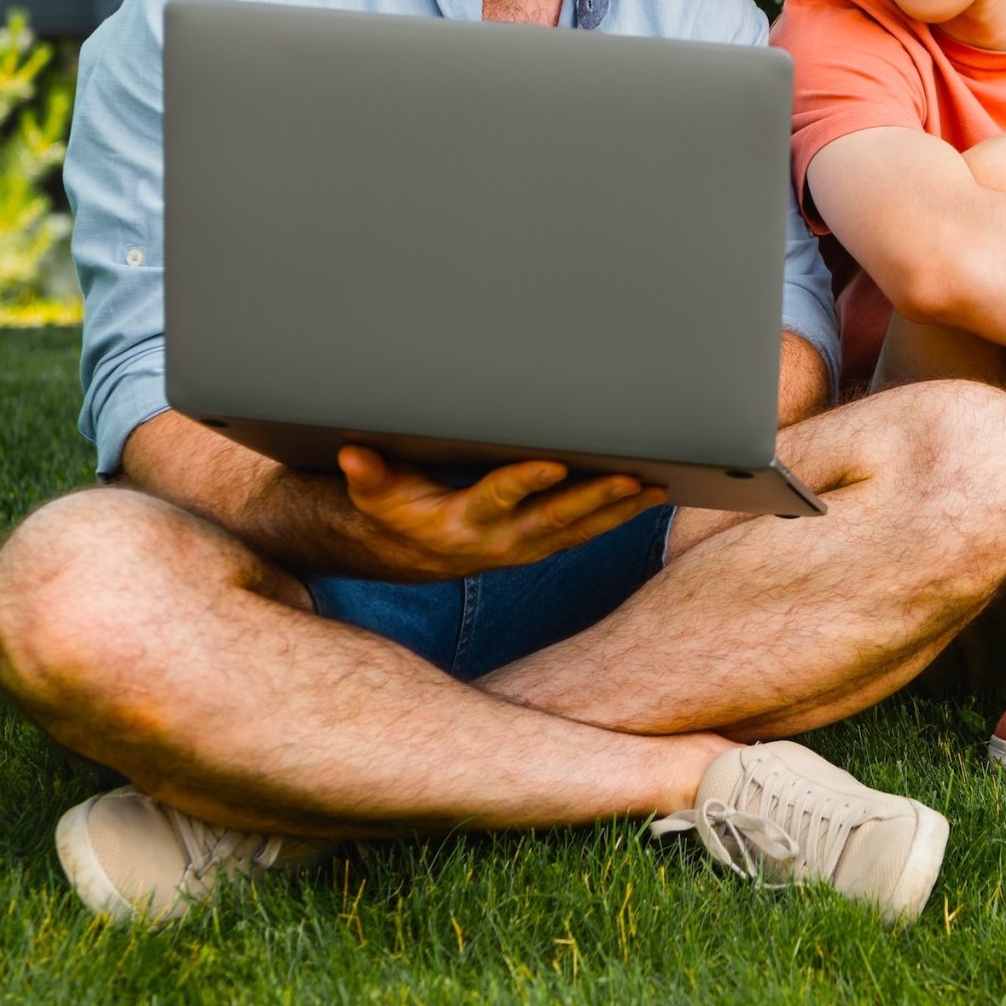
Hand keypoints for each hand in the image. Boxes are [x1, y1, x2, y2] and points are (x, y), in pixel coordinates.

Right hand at [335, 446, 665, 580]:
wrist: (414, 552)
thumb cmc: (398, 508)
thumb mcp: (376, 493)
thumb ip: (368, 473)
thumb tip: (351, 454)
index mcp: (463, 522)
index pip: (498, 497)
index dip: (525, 482)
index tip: (553, 463)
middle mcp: (501, 540)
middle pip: (554, 518)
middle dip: (594, 498)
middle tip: (628, 477)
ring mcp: (528, 546)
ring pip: (580, 529)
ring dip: (619, 510)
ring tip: (655, 488)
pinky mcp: (544, 545)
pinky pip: (588, 533)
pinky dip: (619, 516)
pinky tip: (649, 496)